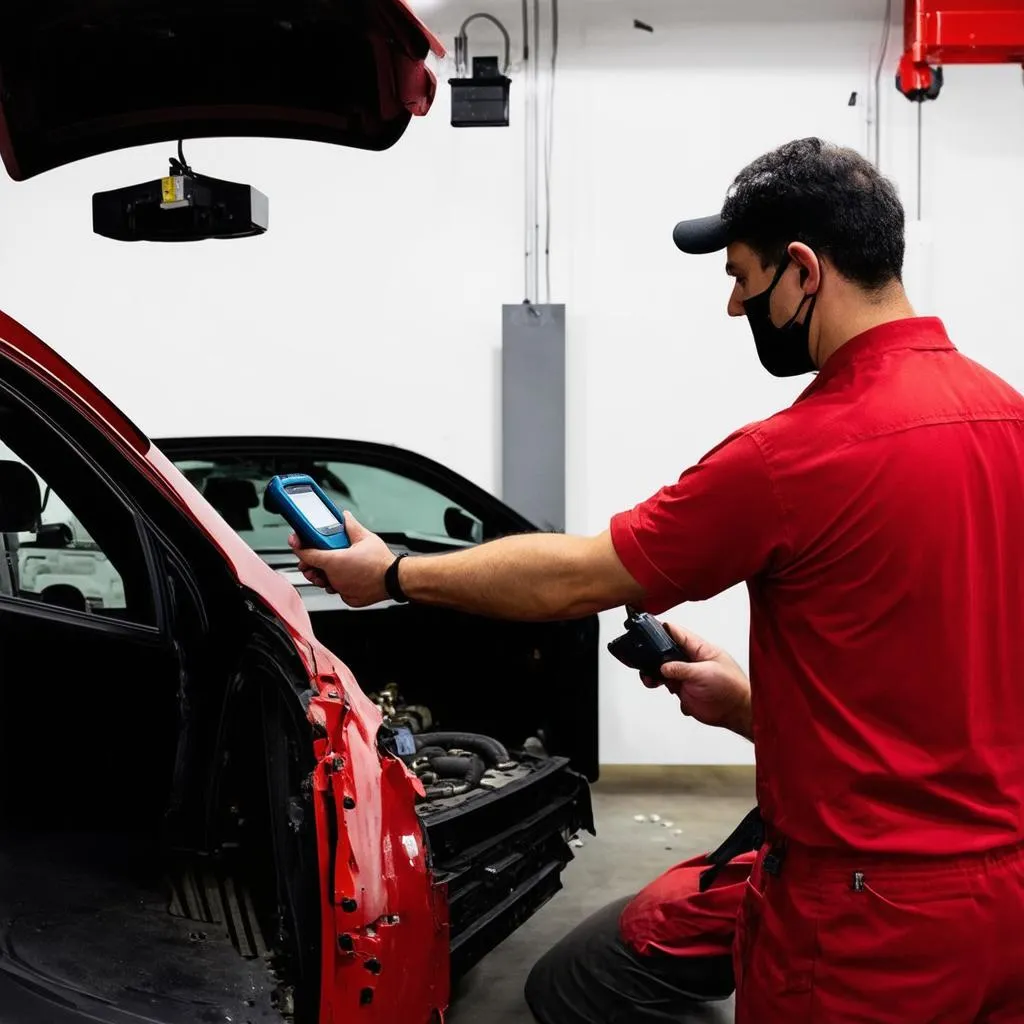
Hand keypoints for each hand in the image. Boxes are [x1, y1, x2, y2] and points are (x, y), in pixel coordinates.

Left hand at [288, 512, 395, 606]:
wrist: (395, 579)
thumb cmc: (381, 562)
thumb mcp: (365, 537)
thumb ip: (351, 526)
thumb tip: (345, 517)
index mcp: (334, 561)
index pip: (307, 554)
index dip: (298, 547)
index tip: (296, 542)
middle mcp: (335, 578)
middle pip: (313, 571)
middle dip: (310, 565)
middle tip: (314, 558)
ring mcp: (341, 590)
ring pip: (326, 583)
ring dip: (325, 576)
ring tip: (333, 567)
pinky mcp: (349, 599)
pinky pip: (339, 591)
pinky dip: (341, 584)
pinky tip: (349, 576)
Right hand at [642, 623, 751, 737]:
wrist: (736, 712)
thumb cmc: (732, 687)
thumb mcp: (705, 673)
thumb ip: (682, 669)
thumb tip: (663, 667)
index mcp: (699, 649)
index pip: (676, 633)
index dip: (661, 630)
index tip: (647, 632)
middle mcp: (690, 660)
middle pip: (664, 652)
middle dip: (653, 656)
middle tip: (645, 662)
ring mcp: (686, 675)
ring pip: (663, 670)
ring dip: (655, 675)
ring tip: (652, 680)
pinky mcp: (684, 690)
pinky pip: (667, 686)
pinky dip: (666, 690)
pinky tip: (675, 695)